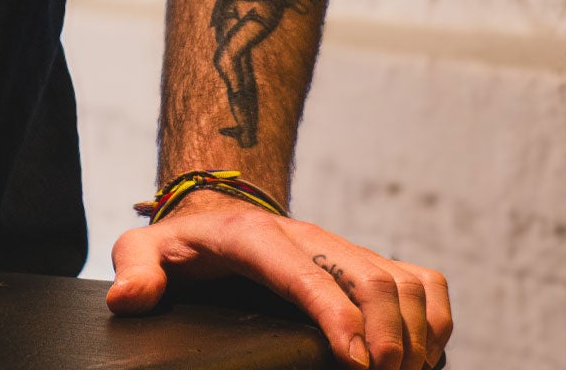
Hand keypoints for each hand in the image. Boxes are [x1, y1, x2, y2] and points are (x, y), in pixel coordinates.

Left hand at [107, 191, 451, 369]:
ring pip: (408, 282)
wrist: (214, 210)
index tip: (358, 365)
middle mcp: (311, 238)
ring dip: (418, 333)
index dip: (340, 320)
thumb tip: (130, 299)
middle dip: (390, 337)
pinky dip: (435, 319)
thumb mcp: (142, 249)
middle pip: (375, 281)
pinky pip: (422, 282)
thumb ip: (134, 271)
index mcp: (257, 238)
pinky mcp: (365, 261)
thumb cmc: (182, 242)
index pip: (309, 277)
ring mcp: (343, 248)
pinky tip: (421, 356)